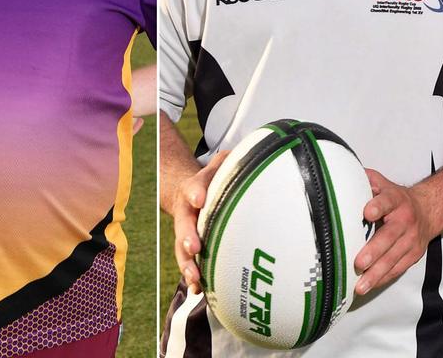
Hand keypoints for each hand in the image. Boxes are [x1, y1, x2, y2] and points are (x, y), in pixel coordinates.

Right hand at [171, 151, 227, 293]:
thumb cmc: (214, 180)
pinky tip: (200, 291)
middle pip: (184, 223)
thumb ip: (233, 160)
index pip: (194, 186)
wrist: (192, 193)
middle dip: (187, 236)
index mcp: (196, 188)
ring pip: (183, 248)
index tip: (199, 200)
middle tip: (193, 247)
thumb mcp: (222, 164)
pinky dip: (193, 277)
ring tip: (195, 279)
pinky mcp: (191, 247)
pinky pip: (189, 262)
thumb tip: (259, 151)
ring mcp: (187, 230)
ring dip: (187, 263)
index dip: (195, 192)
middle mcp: (188, 211)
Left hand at [354, 168, 431, 294]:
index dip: (378, 206)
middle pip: (390, 237)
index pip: (386, 201)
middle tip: (359, 262)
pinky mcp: (413, 255)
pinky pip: (398, 269)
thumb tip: (335, 174)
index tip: (366, 213)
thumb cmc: (393, 197)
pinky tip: (369, 286)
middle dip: (374, 251)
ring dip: (377, 273)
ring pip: (394, 258)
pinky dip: (383, 279)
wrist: (428, 210)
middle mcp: (405, 221)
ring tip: (360, 285)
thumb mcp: (380, 182)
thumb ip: (362, 179)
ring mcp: (411, 240)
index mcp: (395, 200)